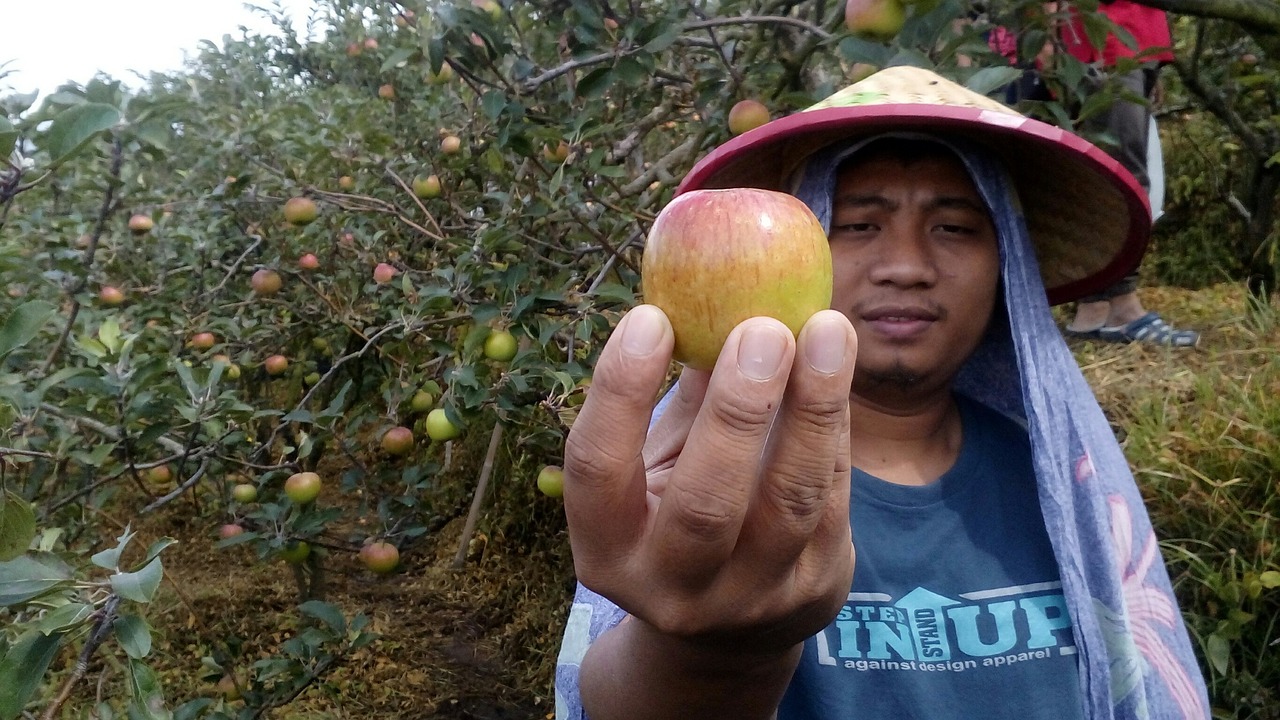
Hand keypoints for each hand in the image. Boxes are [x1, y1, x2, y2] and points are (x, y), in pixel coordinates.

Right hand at [564, 304, 856, 656]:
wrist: (727, 630)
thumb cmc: (677, 509)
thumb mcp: (657, 464)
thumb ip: (680, 396)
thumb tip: (705, 287)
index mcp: (606, 549)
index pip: (598, 469)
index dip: (619, 391)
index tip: (651, 316)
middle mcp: (670, 588)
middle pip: (705, 502)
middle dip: (738, 410)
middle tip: (762, 328)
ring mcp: (748, 599)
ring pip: (788, 503)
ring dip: (813, 409)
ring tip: (827, 329)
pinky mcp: (812, 592)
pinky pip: (832, 499)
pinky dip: (835, 427)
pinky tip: (836, 367)